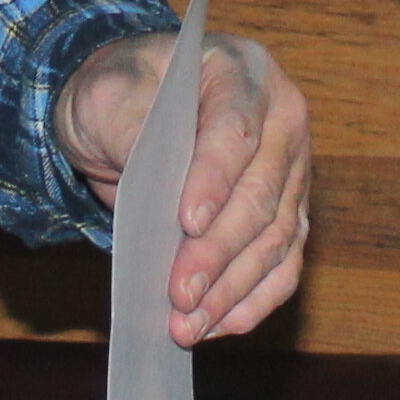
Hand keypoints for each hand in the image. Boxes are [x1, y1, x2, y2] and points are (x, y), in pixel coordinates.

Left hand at [54, 27, 312, 344]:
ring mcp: (291, 172)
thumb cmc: (122, 94)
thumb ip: (128, 125)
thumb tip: (146, 178)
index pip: (236, 130)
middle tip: (179, 295)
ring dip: (233, 289)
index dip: (214, 178)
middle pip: (260, 195)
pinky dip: (251, 301)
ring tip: (188, 325)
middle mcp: (282, 121)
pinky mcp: (288, 216)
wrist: (130, 112)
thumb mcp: (107, 94)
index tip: (187, 221)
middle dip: (219, 252)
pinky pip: (282, 266)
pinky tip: (217, 325)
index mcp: (243, 73)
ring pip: (276, 240)